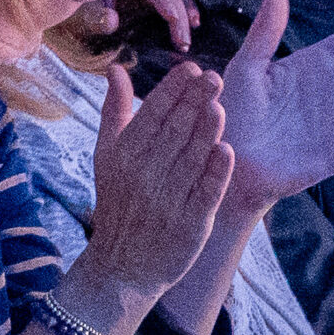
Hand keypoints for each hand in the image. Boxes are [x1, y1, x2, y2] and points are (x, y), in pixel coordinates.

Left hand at [81, 0, 197, 47]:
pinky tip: (194, 23)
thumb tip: (112, 21)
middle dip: (178, 16)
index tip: (174, 19)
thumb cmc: (80, 6)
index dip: (163, 1)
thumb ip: (95, 17)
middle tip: (182, 43)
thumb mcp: (82, 13)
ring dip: (185, 16)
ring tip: (186, 41)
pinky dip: (186, 10)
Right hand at [81, 62, 232, 296]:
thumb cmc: (118, 202)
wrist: (122, 265)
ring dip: (207, 131)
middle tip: (215, 77)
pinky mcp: (189, 224)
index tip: (192, 68)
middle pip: (174, 131)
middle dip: (194, 102)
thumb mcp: (106, 155)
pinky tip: (226, 151)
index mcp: (124, 155)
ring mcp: (167, 200)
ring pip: (191, 159)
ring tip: (219, 105)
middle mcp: (144, 175)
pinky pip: (205, 193)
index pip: (152, 114)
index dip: (173, 89)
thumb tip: (116, 68)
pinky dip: (216, 173)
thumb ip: (115, 110)